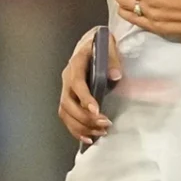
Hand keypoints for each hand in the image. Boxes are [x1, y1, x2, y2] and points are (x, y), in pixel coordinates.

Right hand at [59, 26, 119, 145]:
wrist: (90, 42)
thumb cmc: (100, 44)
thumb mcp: (109, 45)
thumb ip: (112, 59)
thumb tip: (115, 75)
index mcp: (76, 63)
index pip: (76, 82)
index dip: (84, 98)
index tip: (96, 110)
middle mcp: (67, 78)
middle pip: (67, 102)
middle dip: (84, 117)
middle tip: (104, 124)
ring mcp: (65, 89)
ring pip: (65, 113)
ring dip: (81, 126)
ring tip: (99, 133)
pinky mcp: (68, 99)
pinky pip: (67, 117)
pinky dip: (76, 130)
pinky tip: (89, 138)